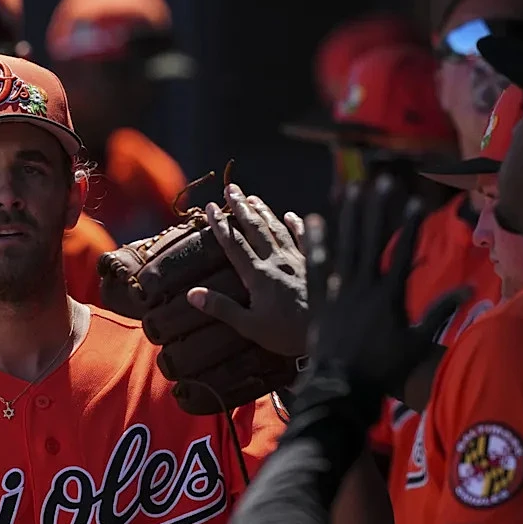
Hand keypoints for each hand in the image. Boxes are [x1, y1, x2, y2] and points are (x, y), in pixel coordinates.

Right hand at [193, 184, 308, 357]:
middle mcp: (277, 261)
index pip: (234, 244)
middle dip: (241, 207)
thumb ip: (221, 308)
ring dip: (263, 212)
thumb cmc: (287, 335)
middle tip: (231, 188)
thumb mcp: (249, 327)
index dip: (221, 224)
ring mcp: (297, 260)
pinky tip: (291, 215)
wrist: (330, 333)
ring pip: (277, 229)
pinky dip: (297, 225)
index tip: (211, 207)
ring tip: (252, 197)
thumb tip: (192, 293)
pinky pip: (304, 239)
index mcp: (258, 276)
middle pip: (255, 229)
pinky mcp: (316, 264)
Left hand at [303, 176, 468, 396]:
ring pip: (342, 246)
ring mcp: (337, 292)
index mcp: (388, 296)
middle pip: (369, 240)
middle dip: (375, 209)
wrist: (341, 388)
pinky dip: (314, 243)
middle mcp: (361, 287)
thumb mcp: (417, 343)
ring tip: (349, 189)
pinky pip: (315, 266)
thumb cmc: (383, 369)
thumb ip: (440, 313)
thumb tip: (468, 291)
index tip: (415, 200)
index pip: (402, 253)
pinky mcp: (318, 300)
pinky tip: (312, 219)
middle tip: (379, 181)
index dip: (408, 225)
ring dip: (346, 216)